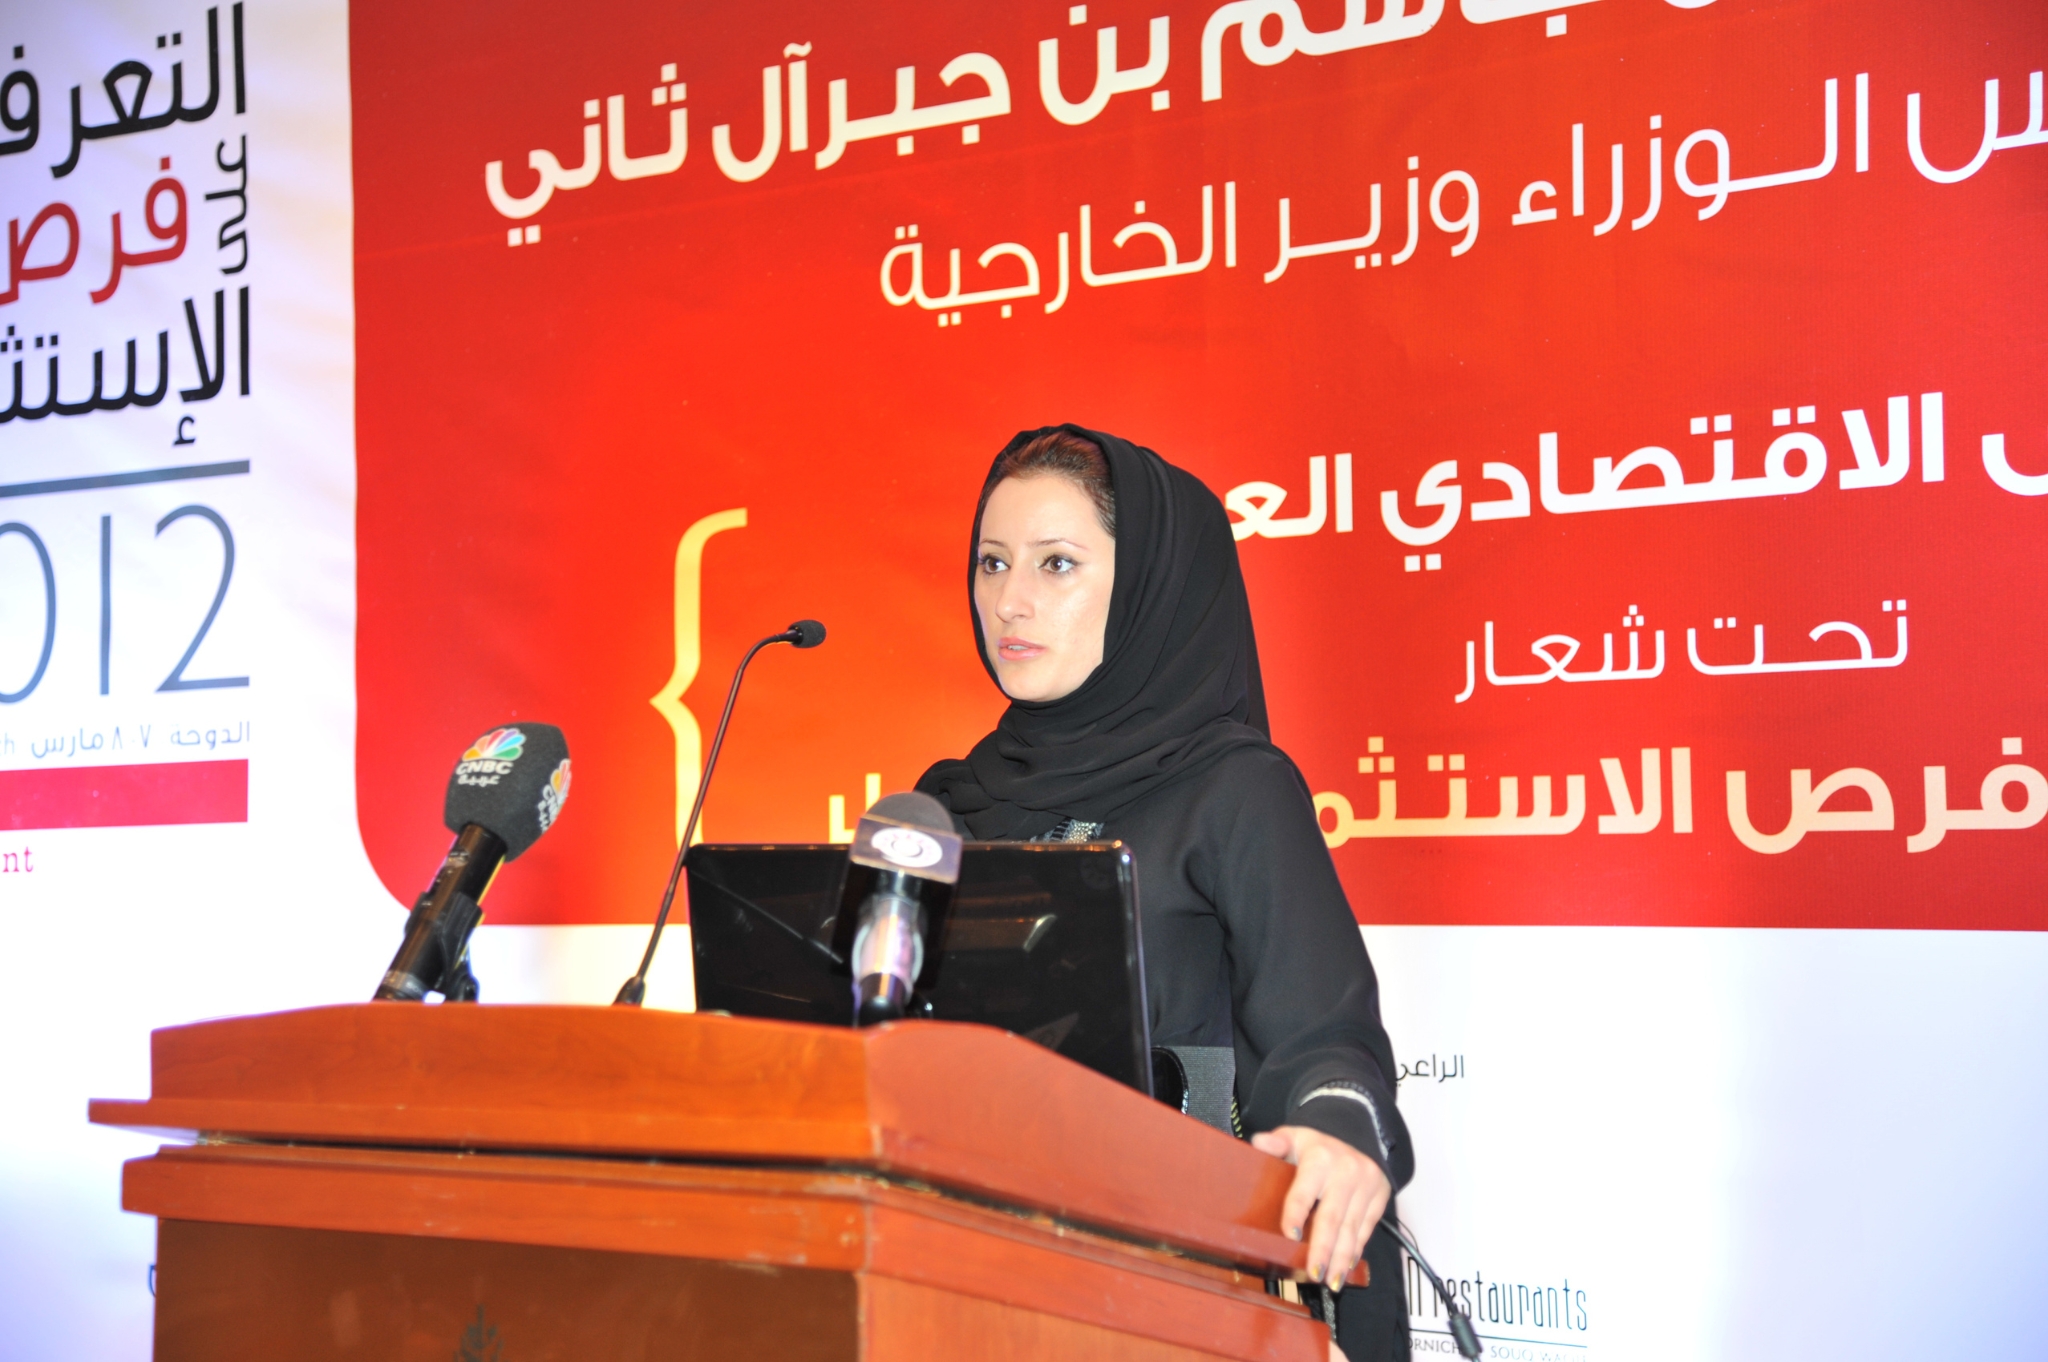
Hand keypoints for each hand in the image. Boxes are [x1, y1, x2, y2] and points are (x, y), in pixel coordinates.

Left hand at [1250, 1125, 1390, 1291]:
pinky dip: (1355, 1250)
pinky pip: (1366, 1228)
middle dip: (1322, 1249)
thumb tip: (1259, 1143)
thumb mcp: (1293, 1137)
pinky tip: (1345, 1267)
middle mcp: (1345, 1171)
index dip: (1297, 1213)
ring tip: (1330, 1281)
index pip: (1305, 1190)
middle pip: (1332, 1217)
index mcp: (1320, 1158)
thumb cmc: (1317, 1146)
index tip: (1291, 1235)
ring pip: (1352, 1228)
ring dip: (1340, 1258)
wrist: (1357, 1135)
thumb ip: (1275, 1143)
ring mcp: (1365, 1185)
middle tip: (1313, 1273)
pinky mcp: (1379, 1196)